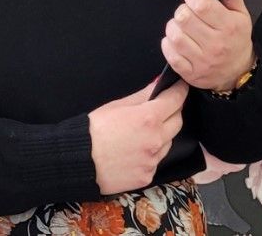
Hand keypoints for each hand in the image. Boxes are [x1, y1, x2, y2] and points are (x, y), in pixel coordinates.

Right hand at [88, 78, 188, 194]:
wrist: (80, 160)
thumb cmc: (94, 129)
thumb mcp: (117, 105)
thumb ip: (142, 95)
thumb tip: (157, 85)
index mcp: (148, 119)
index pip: (175, 100)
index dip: (180, 91)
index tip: (182, 86)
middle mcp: (156, 140)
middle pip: (177, 122)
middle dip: (173, 111)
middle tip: (164, 106)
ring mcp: (153, 161)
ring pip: (168, 142)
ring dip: (163, 133)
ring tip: (143, 130)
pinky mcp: (147, 176)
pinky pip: (157, 160)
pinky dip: (152, 152)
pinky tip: (137, 148)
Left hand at [161, 0, 253, 91]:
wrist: (238, 72)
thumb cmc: (236, 39)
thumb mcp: (241, 14)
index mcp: (228, 27)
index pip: (201, 5)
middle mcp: (216, 44)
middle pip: (184, 18)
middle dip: (182, 10)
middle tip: (188, 13)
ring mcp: (202, 61)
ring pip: (174, 35)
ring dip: (174, 27)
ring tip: (182, 27)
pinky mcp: (191, 73)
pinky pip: (170, 54)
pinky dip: (168, 44)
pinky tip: (177, 41)